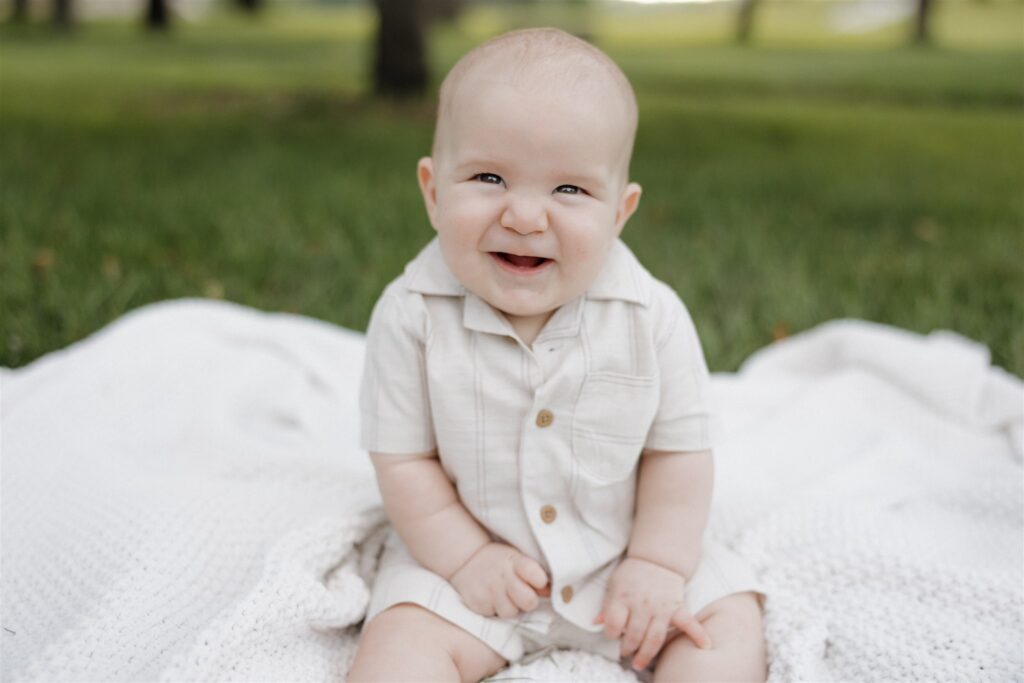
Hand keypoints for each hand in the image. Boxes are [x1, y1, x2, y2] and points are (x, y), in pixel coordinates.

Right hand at [449, 542, 549, 618]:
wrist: (466, 560)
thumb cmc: (500, 562)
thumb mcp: (517, 559)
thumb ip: (534, 574)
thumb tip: (549, 591)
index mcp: (515, 561)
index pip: (533, 572)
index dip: (540, 580)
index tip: (541, 583)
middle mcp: (501, 575)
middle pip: (528, 601)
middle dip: (529, 601)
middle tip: (523, 595)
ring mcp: (488, 590)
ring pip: (511, 612)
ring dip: (511, 607)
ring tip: (505, 596)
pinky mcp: (477, 603)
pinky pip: (494, 616)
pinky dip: (495, 610)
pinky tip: (492, 599)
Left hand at [595, 557, 711, 670]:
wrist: (656, 557)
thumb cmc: (632, 574)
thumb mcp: (614, 585)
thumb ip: (606, 606)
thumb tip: (595, 623)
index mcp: (623, 598)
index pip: (614, 624)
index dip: (610, 633)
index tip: (612, 634)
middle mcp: (642, 604)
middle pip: (634, 635)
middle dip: (628, 649)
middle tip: (626, 654)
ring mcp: (661, 607)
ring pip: (655, 637)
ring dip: (647, 653)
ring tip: (640, 663)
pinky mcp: (676, 607)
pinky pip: (688, 622)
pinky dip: (698, 634)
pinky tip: (704, 646)